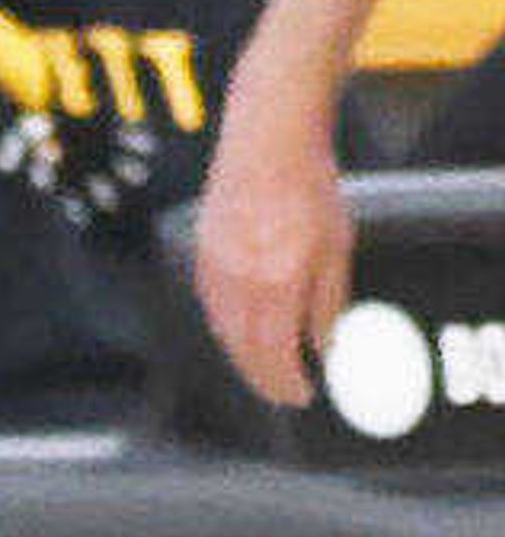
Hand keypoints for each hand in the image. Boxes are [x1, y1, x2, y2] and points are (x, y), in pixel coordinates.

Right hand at [191, 61, 352, 407]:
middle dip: (263, 380)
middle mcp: (239, 287)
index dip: (287, 383)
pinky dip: (228, 329)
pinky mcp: (200, 260)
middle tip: (281, 393)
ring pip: (224, 335)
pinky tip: (243, 331)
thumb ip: (327, 299)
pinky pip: (212, 310)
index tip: (301, 395)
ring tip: (263, 369)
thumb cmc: (307, 183)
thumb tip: (324, 343)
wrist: (267, 141)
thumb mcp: (336, 243)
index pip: (276, 355)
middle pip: (244, 353)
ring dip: (244, 358)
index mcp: (276, 285)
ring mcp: (214, 275)